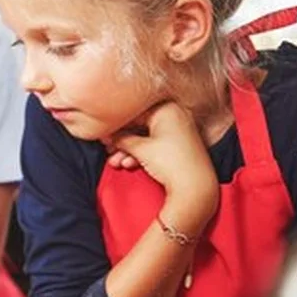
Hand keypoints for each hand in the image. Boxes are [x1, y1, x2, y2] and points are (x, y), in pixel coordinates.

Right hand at [108, 102, 218, 227]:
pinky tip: (129, 164)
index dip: (115, 125)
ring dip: (128, 150)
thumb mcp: (140, 148)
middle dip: (121, 140)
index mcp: (166, 109)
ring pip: (146, 136)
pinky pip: (155, 144)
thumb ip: (120, 138)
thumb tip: (107, 135)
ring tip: (116, 162)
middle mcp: (174, 115)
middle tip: (107, 149)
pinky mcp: (179, 144)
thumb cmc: (170, 163)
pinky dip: (142, 153)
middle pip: (139, 125)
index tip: (102, 134)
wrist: (195, 187)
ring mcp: (178, 130)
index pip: (132, 112)